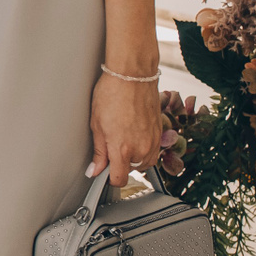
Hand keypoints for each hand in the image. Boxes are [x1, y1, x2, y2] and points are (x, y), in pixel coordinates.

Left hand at [88, 71, 161, 186]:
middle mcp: (141, 149)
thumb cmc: (112, 94)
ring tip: (122, 137)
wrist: (133, 76)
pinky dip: (144, 147)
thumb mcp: (97, 124)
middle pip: (131, 170)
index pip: (119, 179)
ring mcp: (153, 142)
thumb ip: (99, 152)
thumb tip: (95, 170)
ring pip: (144, 162)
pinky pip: (153, 150)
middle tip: (111, 144)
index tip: (104, 173)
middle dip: (121, 163)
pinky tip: (133, 132)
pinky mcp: (160, 133)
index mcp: (122, 149)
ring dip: (134, 157)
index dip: (110, 179)